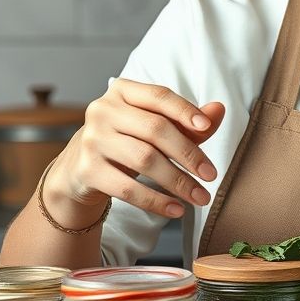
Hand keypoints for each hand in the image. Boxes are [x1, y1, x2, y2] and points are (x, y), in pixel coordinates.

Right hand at [47, 79, 225, 219]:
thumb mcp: (156, 128)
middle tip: (211, 175)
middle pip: (156, 129)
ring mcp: (92, 140)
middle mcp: (102, 110)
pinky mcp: (87, 170)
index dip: (184, 110)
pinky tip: (176, 209)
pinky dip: (156, 201)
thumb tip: (219, 110)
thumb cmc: (127, 142)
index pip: (159, 96)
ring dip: (178, 182)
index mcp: (122, 91)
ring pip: (144, 160)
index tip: (207, 126)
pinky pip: (128, 188)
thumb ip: (188, 121)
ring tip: (200, 197)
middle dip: (189, 154)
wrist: (80, 169)